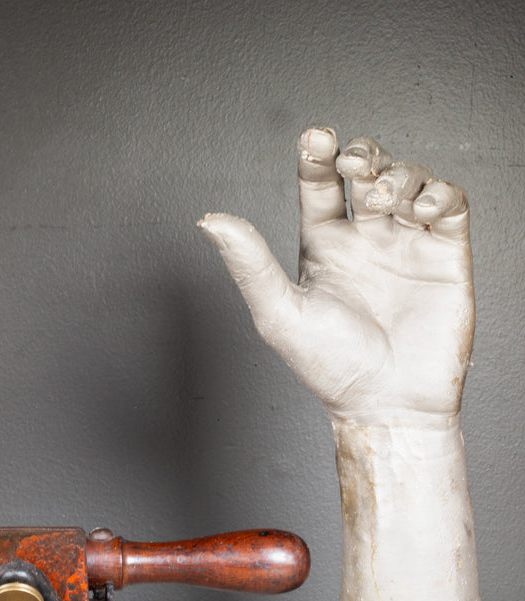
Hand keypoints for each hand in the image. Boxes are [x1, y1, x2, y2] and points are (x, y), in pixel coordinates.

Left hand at [199, 127, 473, 426]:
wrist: (386, 404)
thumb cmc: (330, 367)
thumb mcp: (279, 312)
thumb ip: (249, 263)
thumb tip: (209, 221)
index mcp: (322, 246)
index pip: (319, 184)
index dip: (317, 154)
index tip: (315, 137)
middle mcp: (363, 239)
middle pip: (367, 171)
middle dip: (362, 154)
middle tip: (353, 163)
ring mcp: (405, 244)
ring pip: (408, 180)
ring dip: (399, 174)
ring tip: (384, 199)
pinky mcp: (446, 255)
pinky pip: (450, 205)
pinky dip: (440, 194)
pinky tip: (420, 210)